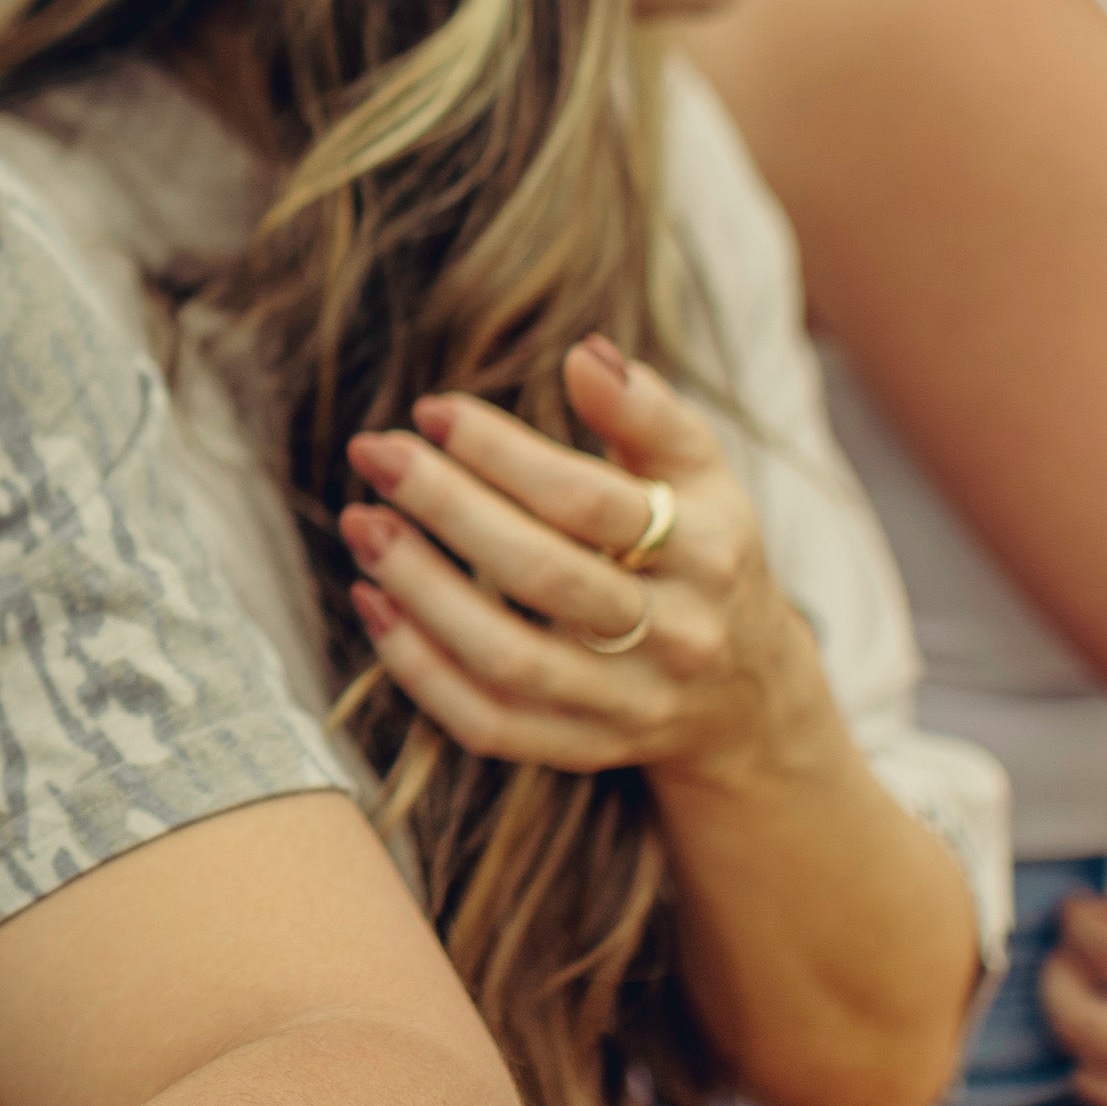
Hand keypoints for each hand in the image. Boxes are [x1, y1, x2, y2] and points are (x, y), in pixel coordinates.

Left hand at [338, 335, 828, 784]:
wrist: (745, 695)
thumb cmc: (701, 553)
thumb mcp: (702, 477)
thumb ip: (646, 412)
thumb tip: (584, 356)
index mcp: (709, 553)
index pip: (591, 501)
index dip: (503, 453)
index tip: (431, 410)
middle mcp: (677, 637)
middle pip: (546, 577)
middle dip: (447, 509)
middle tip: (374, 454)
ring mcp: (631, 705)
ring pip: (509, 659)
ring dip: (420, 591)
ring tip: (361, 524)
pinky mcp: (585, 749)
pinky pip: (488, 722)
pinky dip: (419, 668)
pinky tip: (373, 601)